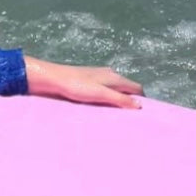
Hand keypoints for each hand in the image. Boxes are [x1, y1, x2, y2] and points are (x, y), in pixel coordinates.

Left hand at [24, 57, 142, 108]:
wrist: (53, 79)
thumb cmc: (77, 86)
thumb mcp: (100, 94)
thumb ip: (119, 99)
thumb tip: (140, 105)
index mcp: (115, 77)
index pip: (136, 88)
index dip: (141, 100)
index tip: (141, 116)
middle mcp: (110, 75)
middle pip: (127, 90)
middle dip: (130, 102)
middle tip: (130, 120)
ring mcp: (99, 78)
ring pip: (116, 91)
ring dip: (118, 102)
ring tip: (117, 118)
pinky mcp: (89, 82)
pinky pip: (105, 92)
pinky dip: (108, 100)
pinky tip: (102, 110)